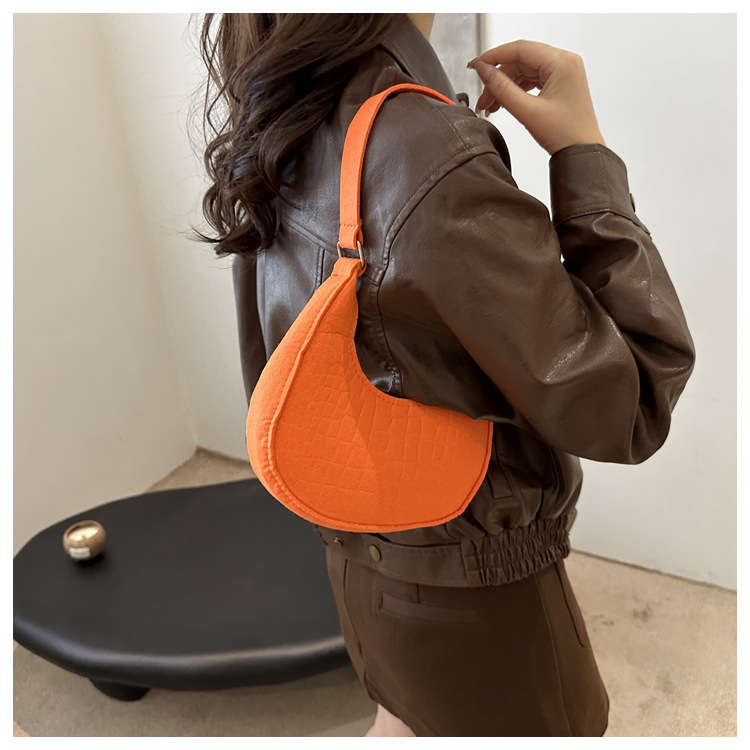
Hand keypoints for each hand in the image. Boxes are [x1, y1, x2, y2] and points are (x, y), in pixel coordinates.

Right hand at [467, 40, 606, 156]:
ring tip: (491, 104)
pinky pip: (531, 79)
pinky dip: (515, 90)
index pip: (520, 48)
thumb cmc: (566, 135)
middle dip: (498, 77)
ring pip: (524, 70)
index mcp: (562, 62)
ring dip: (505, 85)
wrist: (582, 153)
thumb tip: (484, 71)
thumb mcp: (527, 111)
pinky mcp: (559, 84)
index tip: (476, 65)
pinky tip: (504, 102)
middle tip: (483, 96)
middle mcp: (564, 63)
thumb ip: (502, 88)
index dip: (493, 56)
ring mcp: (562, 73)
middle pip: (520, 60)